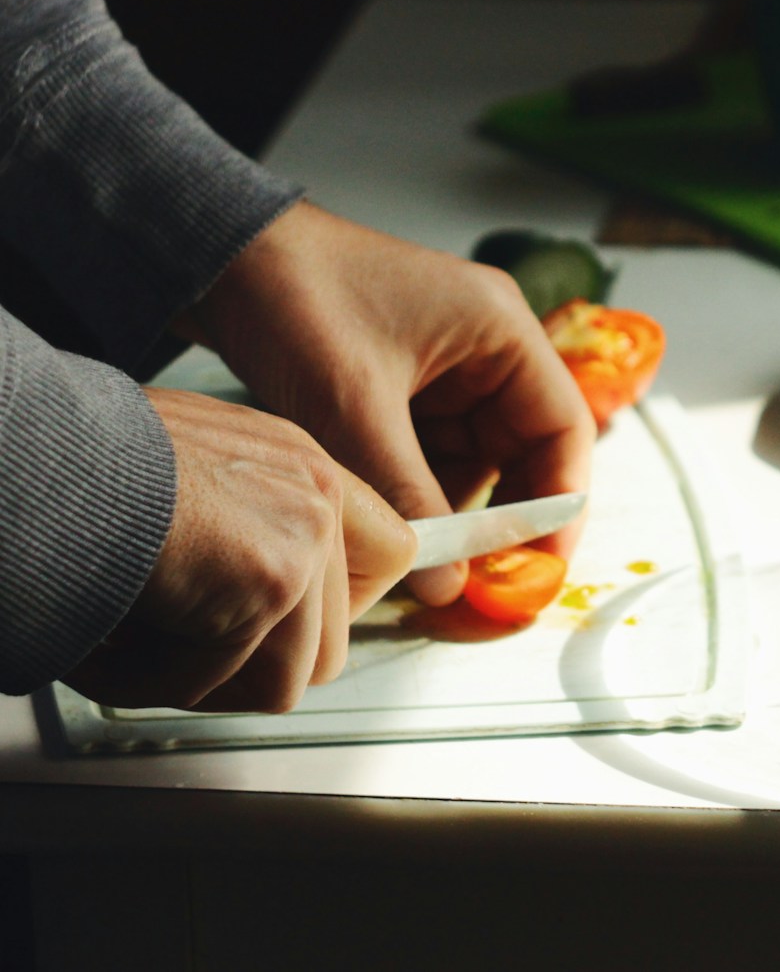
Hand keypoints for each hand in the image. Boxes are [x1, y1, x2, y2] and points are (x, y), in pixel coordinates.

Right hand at [62, 388, 416, 711]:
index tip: (288, 636)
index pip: (385, 552)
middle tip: (165, 648)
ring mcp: (304, 534)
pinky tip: (110, 641)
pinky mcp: (275, 579)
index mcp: (294, 463)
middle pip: (329, 641)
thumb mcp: (174, 476)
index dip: (335, 613)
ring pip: (283, 676)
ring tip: (123, 639)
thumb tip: (237, 606)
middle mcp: (315, 490)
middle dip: (241, 664)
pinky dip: (158, 683)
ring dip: (192, 678)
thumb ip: (232, 528)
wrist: (28, 455)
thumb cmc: (69, 462)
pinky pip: (233, 683)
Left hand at [178, 201, 594, 605]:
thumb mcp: (356, 411)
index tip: (538, 568)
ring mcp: (447, 367)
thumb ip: (409, 500)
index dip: (559, 505)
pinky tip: (389, 520)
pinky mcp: (406, 385)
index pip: (563, 430)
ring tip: (419, 554)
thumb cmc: (294, 297)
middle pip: (524, 453)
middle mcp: (487, 347)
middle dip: (499, 516)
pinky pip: (430, 454)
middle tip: (477, 581)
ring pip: (472, 462)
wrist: (214, 256)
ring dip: (449, 507)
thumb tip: (450, 585)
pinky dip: (415, 492)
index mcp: (503, 331)